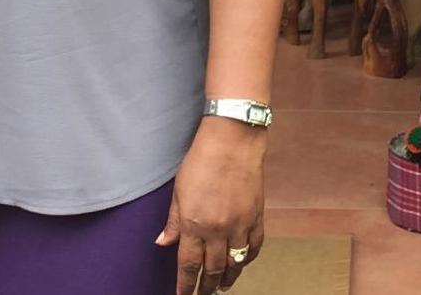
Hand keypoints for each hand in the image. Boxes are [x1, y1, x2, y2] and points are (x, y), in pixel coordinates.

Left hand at [156, 119, 266, 293]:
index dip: (185, 285)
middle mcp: (218, 230)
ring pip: (235, 263)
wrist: (233, 141)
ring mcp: (240, 225)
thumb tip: (163, 242)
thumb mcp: (179, 190)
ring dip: (228, 279)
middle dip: (207, 287)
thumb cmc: (201, 160)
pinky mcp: (256, 217)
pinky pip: (254, 247)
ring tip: (223, 288)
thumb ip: (173, 220)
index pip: (188, 265)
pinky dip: (248, 259)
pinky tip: (242, 263)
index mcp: (194, 224)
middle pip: (213, 269)